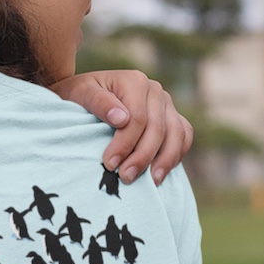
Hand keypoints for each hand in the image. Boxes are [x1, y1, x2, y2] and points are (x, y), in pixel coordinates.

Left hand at [51, 70, 193, 184]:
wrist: (85, 94)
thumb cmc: (79, 95)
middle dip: (142, 157)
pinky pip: (184, 135)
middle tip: (126, 178)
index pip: (137, 118)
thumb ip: (99, 102)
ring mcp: (166, 103)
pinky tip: (162, 172)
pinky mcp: (171, 116)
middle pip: (157, 129)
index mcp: (135, 81)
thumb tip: (121, 119)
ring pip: (176, 133)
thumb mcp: (80, 94)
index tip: (110, 164)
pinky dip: (177, 154)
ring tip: (151, 182)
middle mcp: (155, 90)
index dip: (125, 144)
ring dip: (165, 160)